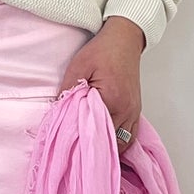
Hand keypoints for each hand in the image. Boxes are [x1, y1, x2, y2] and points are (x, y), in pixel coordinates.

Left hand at [54, 16, 144, 149]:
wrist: (124, 39)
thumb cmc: (103, 50)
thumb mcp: (79, 65)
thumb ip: (68, 89)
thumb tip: (57, 110)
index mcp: (111, 98)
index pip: (94, 129)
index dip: (81, 139)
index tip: (69, 147)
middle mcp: (126, 109)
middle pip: (109, 141)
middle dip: (94, 148)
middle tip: (78, 154)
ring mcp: (134, 111)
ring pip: (123, 143)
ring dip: (109, 149)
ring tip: (93, 153)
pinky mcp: (136, 110)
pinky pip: (131, 136)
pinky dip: (120, 143)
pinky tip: (108, 145)